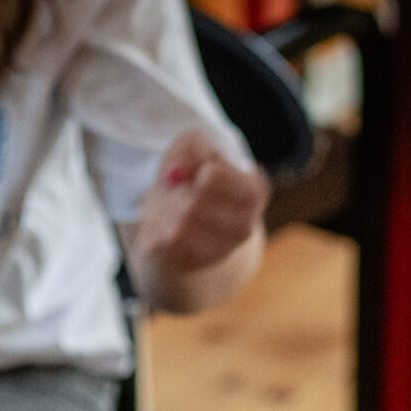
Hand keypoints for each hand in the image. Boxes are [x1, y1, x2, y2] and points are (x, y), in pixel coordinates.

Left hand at [133, 129, 267, 274]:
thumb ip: (190, 147)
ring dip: (166, 210)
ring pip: (178, 227)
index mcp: (254, 192)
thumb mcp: (196, 146)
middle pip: (191, 205)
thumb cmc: (195, 176)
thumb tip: (174, 174)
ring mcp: (221, 251)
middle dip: (179, 193)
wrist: (185, 218)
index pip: (212, 177)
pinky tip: (167, 224)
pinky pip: (164, 243)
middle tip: (184, 192)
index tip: (201, 174)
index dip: (197, 170)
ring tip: (174, 207)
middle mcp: (244, 227)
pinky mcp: (192, 264)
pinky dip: (156, 228)